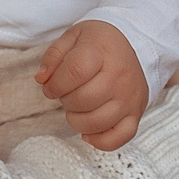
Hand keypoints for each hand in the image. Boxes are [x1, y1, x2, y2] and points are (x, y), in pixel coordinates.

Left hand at [38, 19, 150, 149]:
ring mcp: (130, 97)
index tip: (51, 85)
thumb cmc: (98, 44)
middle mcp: (120, 76)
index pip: (75, 72)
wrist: (133, 46)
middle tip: (66, 94)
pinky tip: (88, 131)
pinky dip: (100, 140)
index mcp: (102, 52)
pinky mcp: (135, 114)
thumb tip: (42, 79)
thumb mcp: (72, 37)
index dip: (55, 84)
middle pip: (84, 100)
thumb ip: (53, 56)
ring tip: (76, 108)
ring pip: (98, 122)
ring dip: (77, 121)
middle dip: (66, 101)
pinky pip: (120, 137)